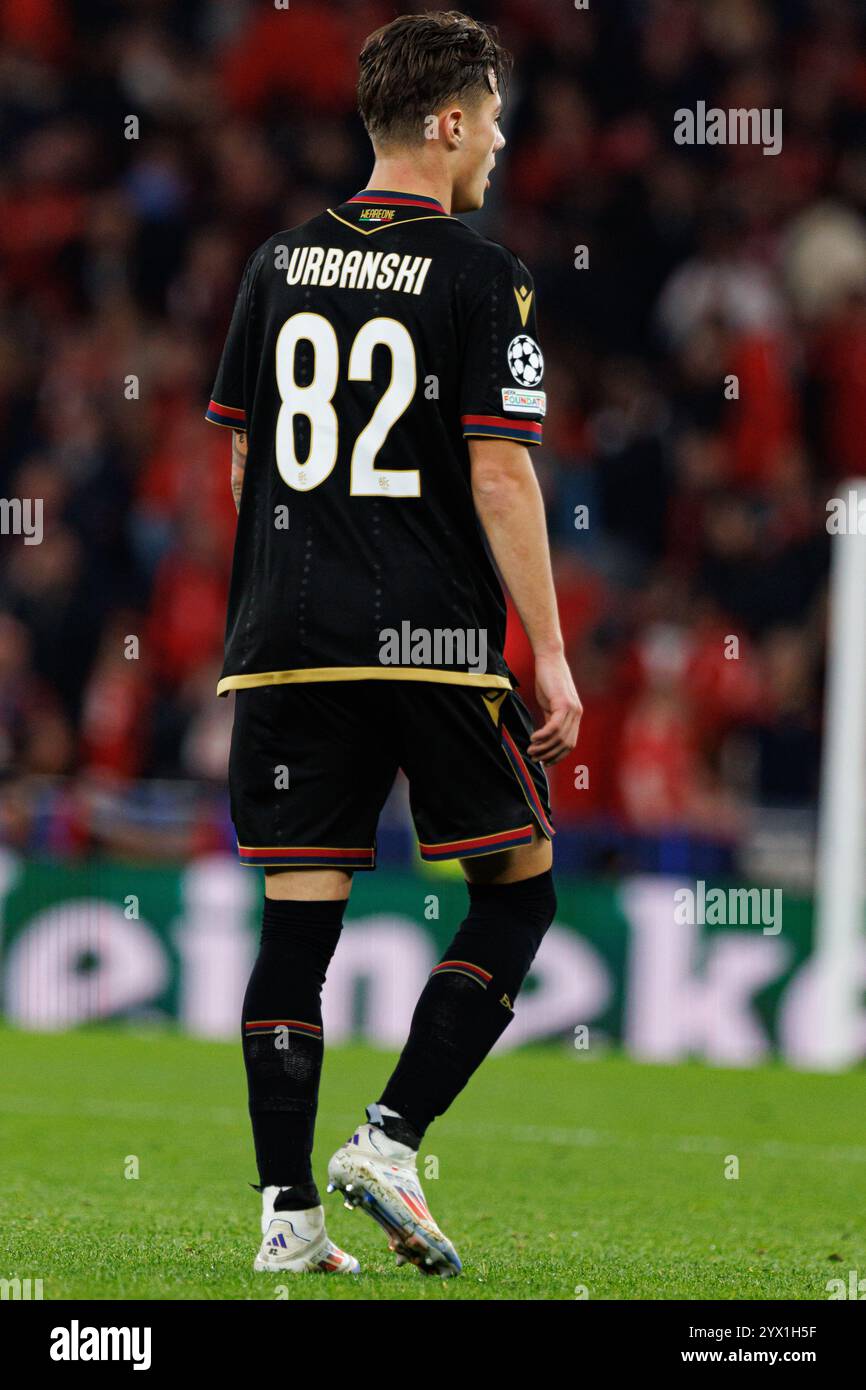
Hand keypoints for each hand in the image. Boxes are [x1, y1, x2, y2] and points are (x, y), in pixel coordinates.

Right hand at [528, 650, 581, 765]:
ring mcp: (572, 709)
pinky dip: (543, 736)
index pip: (570, 744)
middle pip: (565, 744)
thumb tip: (545, 738)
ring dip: (543, 747)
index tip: (544, 762)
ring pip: (559, 738)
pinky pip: (554, 727)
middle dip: (549, 755)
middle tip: (533, 757)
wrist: (549, 659)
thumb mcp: (550, 704)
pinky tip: (533, 738)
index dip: (557, 756)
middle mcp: (577, 714)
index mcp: (575, 716)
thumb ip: (551, 720)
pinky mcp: (563, 703)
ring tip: (530, 750)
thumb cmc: (547, 680)